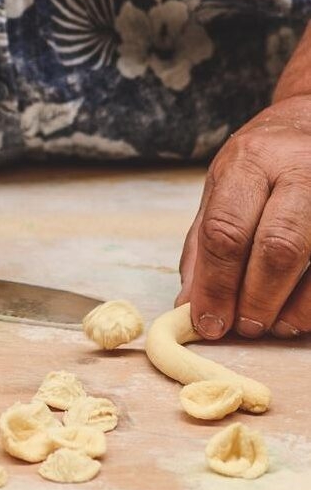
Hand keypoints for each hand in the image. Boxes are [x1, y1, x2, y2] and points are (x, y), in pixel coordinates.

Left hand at [177, 96, 310, 338]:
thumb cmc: (262, 163)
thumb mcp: (221, 188)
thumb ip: (203, 246)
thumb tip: (189, 306)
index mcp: (250, 163)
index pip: (226, 231)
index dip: (215, 286)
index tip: (208, 322)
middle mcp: (299, 170)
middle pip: (278, 248)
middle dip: (255, 300)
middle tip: (242, 327)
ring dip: (290, 308)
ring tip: (270, 325)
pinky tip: (296, 313)